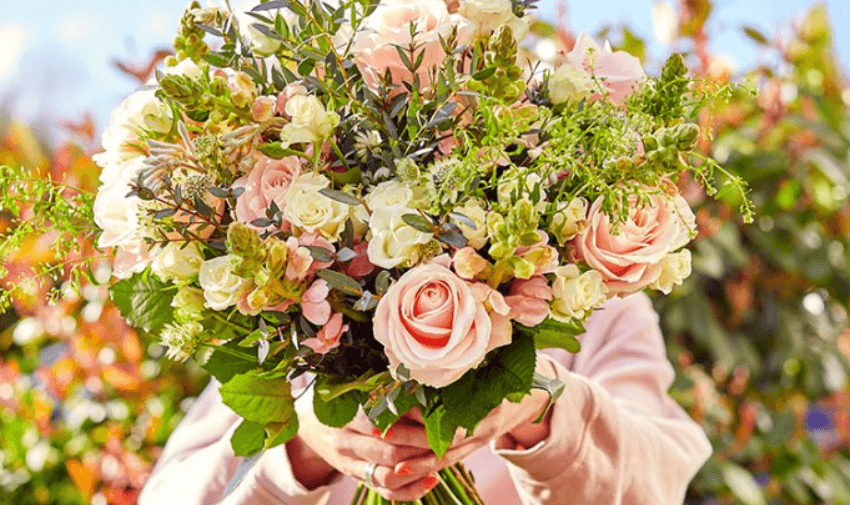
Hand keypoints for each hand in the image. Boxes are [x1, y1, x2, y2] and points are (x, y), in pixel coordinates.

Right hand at [285, 387, 441, 499]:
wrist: (310, 426)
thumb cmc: (343, 402)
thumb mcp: (358, 392)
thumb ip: (388, 395)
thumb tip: (428, 395)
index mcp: (349, 417)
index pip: (385, 424)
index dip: (415, 423)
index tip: (441, 418)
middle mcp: (348, 444)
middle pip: (389, 453)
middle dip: (423, 448)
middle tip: (452, 440)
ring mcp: (351, 465)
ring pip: (387, 477)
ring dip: (419, 471)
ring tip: (444, 459)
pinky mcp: (358, 479)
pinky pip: (385, 492)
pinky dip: (411, 490)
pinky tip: (432, 479)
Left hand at [396, 359, 556, 478]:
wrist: (532, 396)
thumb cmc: (506, 370)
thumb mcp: (490, 361)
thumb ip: (462, 361)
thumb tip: (423, 354)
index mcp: (487, 403)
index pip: (450, 416)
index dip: (421, 416)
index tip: (395, 410)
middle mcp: (483, 427)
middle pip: (441, 441)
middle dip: (408, 439)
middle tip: (378, 434)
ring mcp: (479, 441)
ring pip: (443, 457)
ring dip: (414, 460)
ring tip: (387, 464)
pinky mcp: (473, 449)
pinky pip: (448, 462)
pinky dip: (426, 467)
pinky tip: (403, 470)